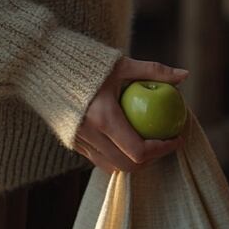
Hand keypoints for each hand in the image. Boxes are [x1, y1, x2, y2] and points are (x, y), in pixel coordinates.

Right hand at [75, 58, 188, 172]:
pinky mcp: (72, 142)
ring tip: (151, 144)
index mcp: (103, 118)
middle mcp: (89, 135)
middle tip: (167, 143)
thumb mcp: (122, 64)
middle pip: (128, 166)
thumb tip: (184, 75)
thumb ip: (154, 70)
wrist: (43, 65)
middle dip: (152, 159)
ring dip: (135, 161)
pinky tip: (130, 140)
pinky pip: (100, 159)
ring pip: (113, 167)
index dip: (162, 150)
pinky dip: (118, 156)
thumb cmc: (86, 61)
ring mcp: (78, 142)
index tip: (176, 138)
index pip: (139, 150)